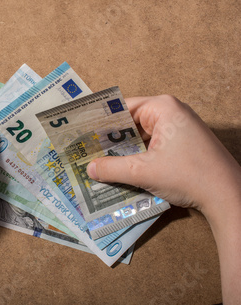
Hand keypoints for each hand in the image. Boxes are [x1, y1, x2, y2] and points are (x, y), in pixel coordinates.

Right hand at [86, 95, 240, 304]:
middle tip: (84, 151)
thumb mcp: (143, 171)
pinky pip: (151, 146)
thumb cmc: (189, 175)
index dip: (98, 121)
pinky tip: (120, 169)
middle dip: (109, 139)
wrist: (227, 196)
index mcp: (162, 108)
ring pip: (139, 137)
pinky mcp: (181, 144)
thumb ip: (112, 168)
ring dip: (122, 151)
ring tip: (97, 162)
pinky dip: (136, 156)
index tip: (79, 133)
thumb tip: (89, 168)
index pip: (120, 108)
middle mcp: (170, 113)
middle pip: (129, 123)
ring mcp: (177, 129)